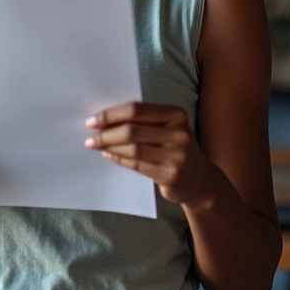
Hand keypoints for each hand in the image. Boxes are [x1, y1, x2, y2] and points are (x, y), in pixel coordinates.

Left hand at [85, 101, 214, 210]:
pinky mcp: (171, 175)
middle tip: (89, 136)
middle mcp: (179, 133)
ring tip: (95, 145)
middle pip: (132, 130)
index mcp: (176, 114)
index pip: (136, 109)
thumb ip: (142, 121)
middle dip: (106, 132)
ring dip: (109, 146)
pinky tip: (109, 155)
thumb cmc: (173, 147)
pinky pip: (137, 165)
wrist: (200, 180)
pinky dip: (119, 159)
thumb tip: (103, 119)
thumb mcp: (166, 128)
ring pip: (132, 149)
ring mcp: (177, 156)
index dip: (111, 114)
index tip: (92, 120)